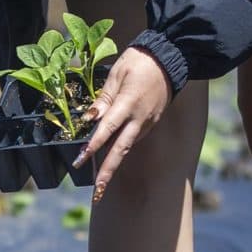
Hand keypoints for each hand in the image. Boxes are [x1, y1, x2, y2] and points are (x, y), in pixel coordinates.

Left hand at [74, 46, 171, 199]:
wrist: (171, 59)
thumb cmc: (140, 61)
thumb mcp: (118, 73)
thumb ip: (103, 98)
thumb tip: (90, 118)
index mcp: (128, 103)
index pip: (107, 128)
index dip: (93, 145)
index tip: (80, 160)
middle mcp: (138, 118)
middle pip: (120, 149)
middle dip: (107, 172)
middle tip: (97, 192)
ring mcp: (147, 123)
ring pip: (126, 147)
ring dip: (113, 164)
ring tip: (100, 182)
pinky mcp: (150, 123)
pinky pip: (132, 138)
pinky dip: (120, 149)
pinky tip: (110, 158)